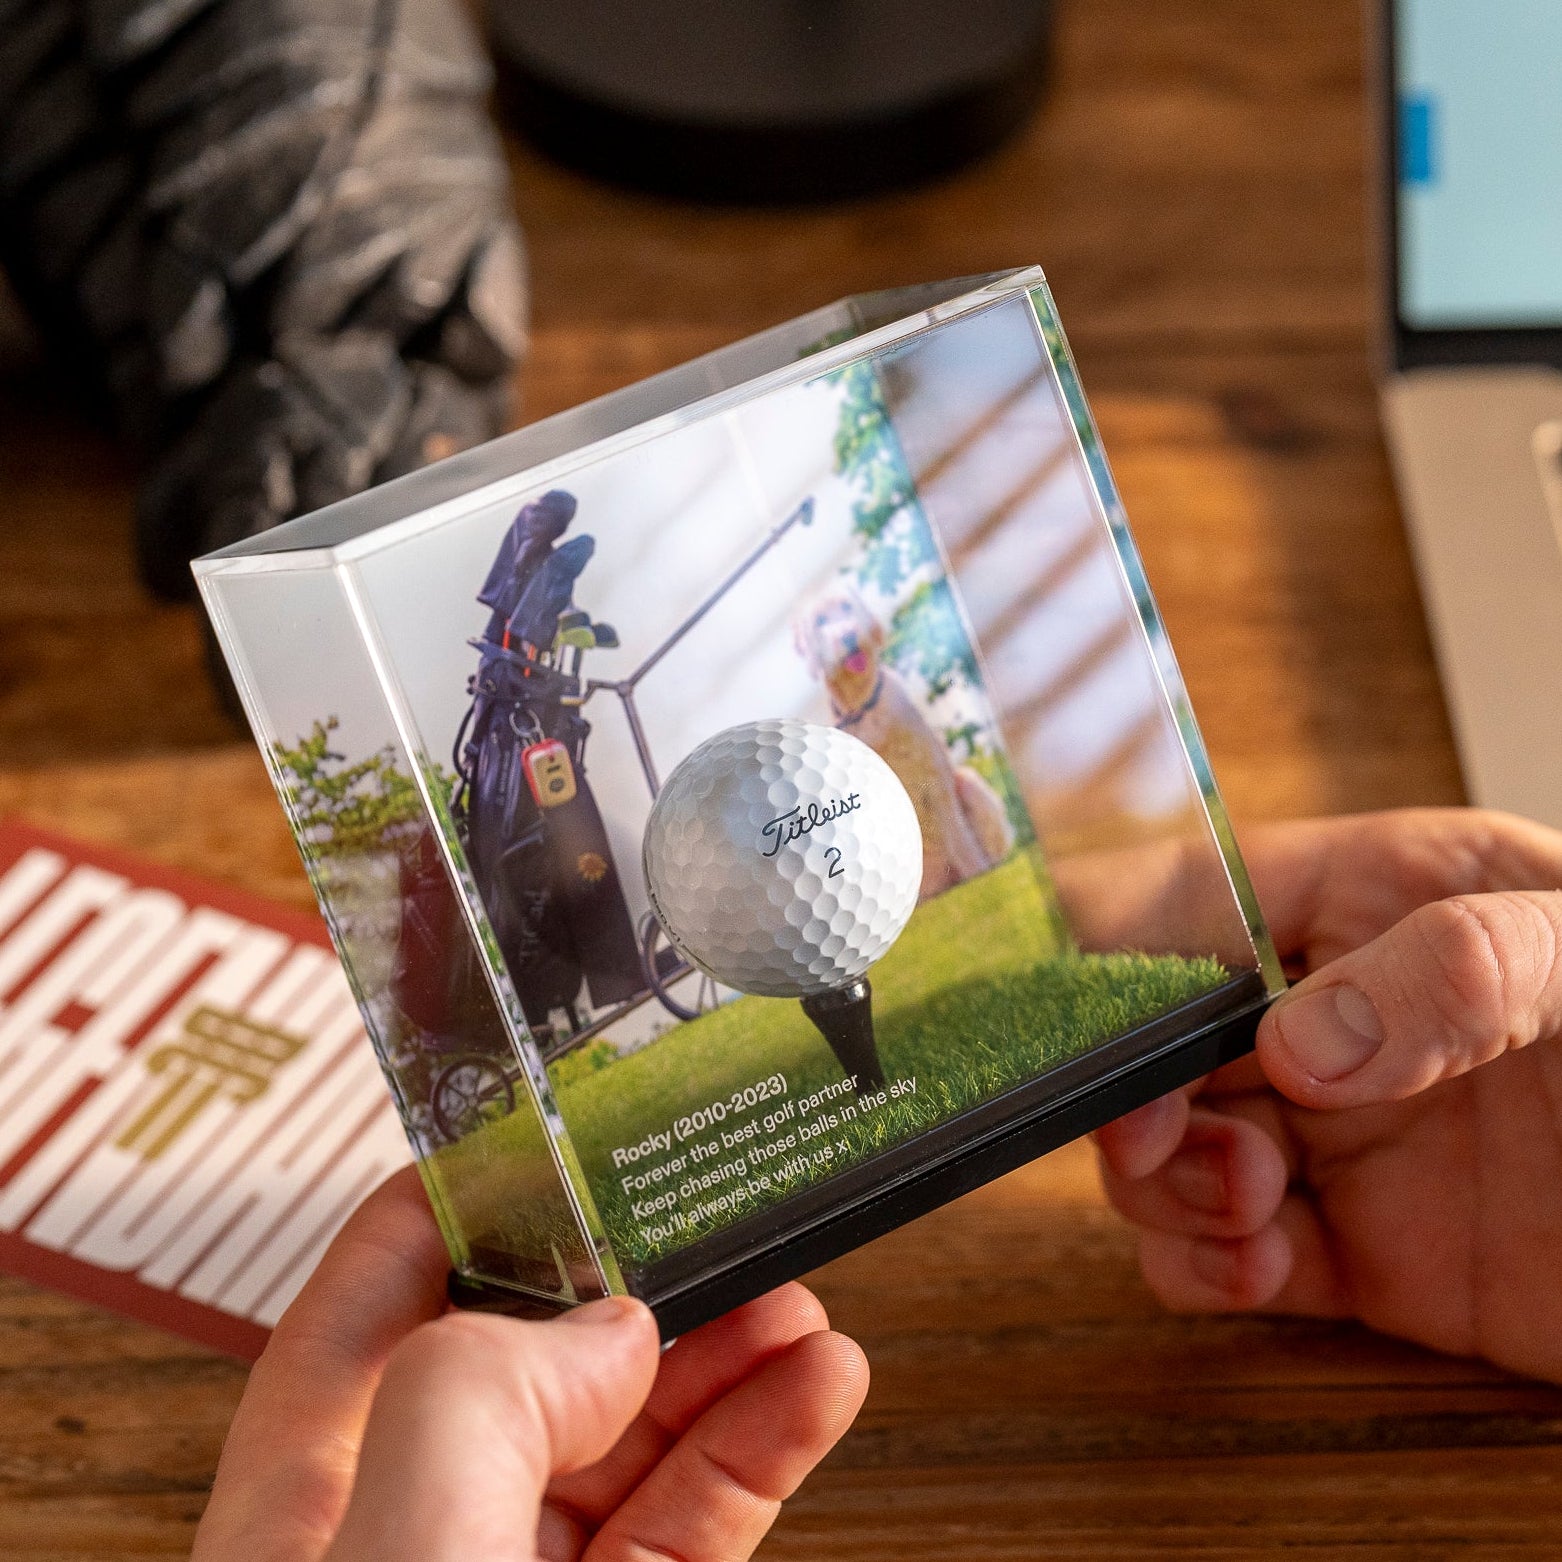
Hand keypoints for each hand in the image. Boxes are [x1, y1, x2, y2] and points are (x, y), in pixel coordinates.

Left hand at [192, 1168, 868, 1560]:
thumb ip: (482, 1400)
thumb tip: (603, 1328)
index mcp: (306, 1502)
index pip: (370, 1298)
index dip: (456, 1199)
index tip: (552, 1128)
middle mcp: (411, 1538)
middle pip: (531, 1359)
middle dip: (633, 1278)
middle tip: (722, 1215)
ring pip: (630, 1444)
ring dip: (723, 1362)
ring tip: (804, 1299)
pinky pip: (692, 1532)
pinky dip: (759, 1457)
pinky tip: (815, 1392)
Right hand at [1094, 809, 1561, 1382]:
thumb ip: (1456, 970)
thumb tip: (1297, 1047)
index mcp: (1371, 900)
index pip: (1181, 901)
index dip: (1092, 951)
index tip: (1041, 1015)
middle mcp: (1333, 1016)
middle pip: (1144, 1044)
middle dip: (1124, 1096)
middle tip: (1172, 1140)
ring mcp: (1339, 1139)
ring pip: (1164, 1154)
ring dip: (1160, 1187)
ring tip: (1246, 1205)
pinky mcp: (1360, 1252)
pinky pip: (1226, 1256)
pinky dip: (1206, 1268)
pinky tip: (1258, 1267)